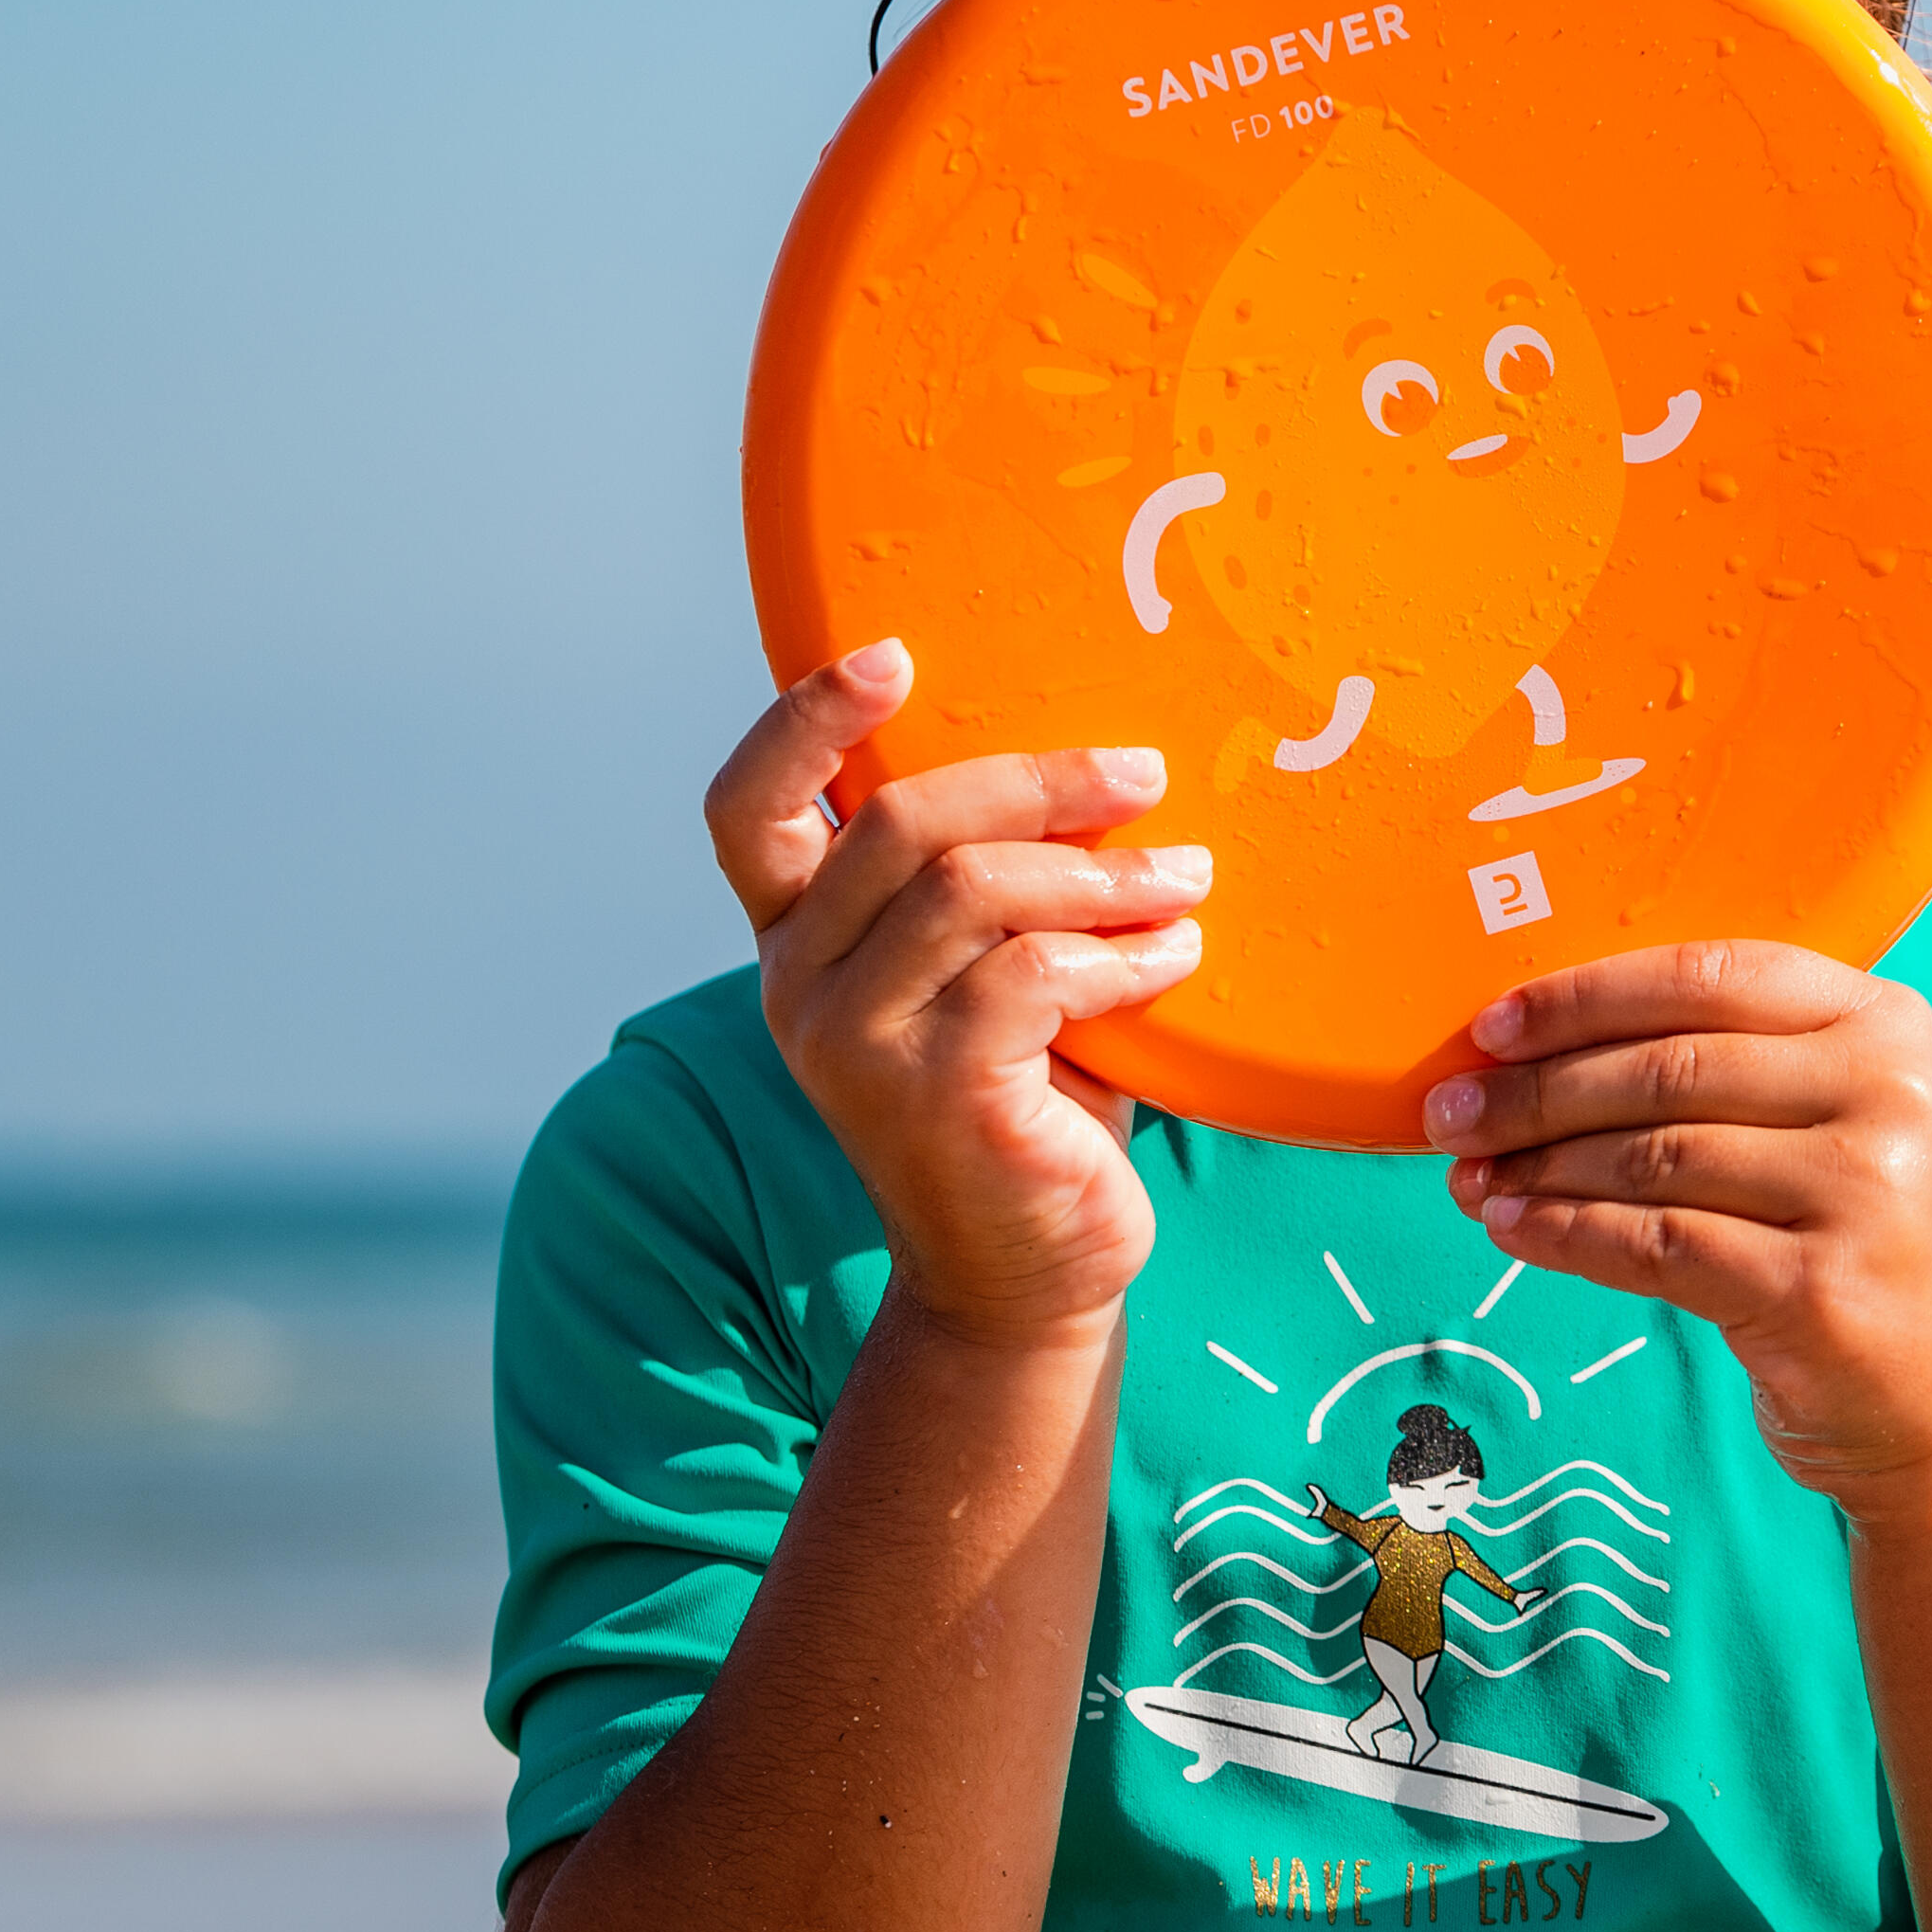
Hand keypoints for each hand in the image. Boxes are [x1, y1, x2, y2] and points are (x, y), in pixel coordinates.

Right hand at [706, 638, 1206, 1346]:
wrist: (1029, 1275)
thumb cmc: (1027, 1100)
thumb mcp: (989, 974)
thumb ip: (992, 881)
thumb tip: (1100, 762)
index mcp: (797, 941)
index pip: (747, 811)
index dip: (804, 720)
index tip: (893, 656)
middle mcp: (800, 986)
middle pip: (897, 821)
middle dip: (1036, 781)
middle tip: (1143, 772)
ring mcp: (855, 1043)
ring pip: (972, 888)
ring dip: (1102, 872)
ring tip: (1184, 880)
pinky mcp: (933, 1092)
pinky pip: (1034, 972)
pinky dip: (1122, 953)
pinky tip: (1175, 956)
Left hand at [1428, 943, 1931, 1519]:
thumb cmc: (1874, 1258)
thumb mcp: (1843, 1130)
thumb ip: (1737, 1070)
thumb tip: (1535, 1046)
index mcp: (1890, 1025)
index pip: (1710, 978)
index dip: (1586, 996)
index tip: (1493, 1025)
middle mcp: (1892, 1096)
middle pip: (1667, 1068)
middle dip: (1537, 1090)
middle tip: (1450, 1112)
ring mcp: (1866, 1195)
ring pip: (1652, 1156)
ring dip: (1540, 1167)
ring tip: (1470, 1176)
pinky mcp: (1822, 1292)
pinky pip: (1656, 1245)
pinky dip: (1568, 1235)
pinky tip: (1514, 1231)